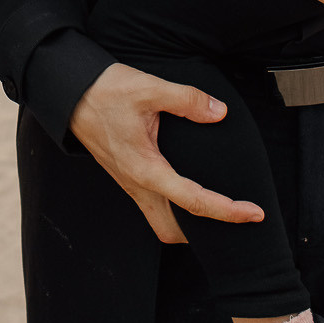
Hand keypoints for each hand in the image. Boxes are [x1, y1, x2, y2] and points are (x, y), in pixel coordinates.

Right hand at [68, 63, 263, 243]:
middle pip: (173, 231)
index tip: (254, 214)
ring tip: (218, 210)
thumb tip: (219, 112)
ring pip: (161, 222)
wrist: (68, 93)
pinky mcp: (125, 176)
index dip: (228, 211)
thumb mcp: (148, 88)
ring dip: (188, 225)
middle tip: (236, 218)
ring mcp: (129, 183)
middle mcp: (136, 184)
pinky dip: (175, 211)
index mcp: (145, 169)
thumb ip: (187, 99)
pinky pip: (153, 206)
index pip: (194, 201)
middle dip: (205, 234)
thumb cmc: (105, 91)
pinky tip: (188, 190)